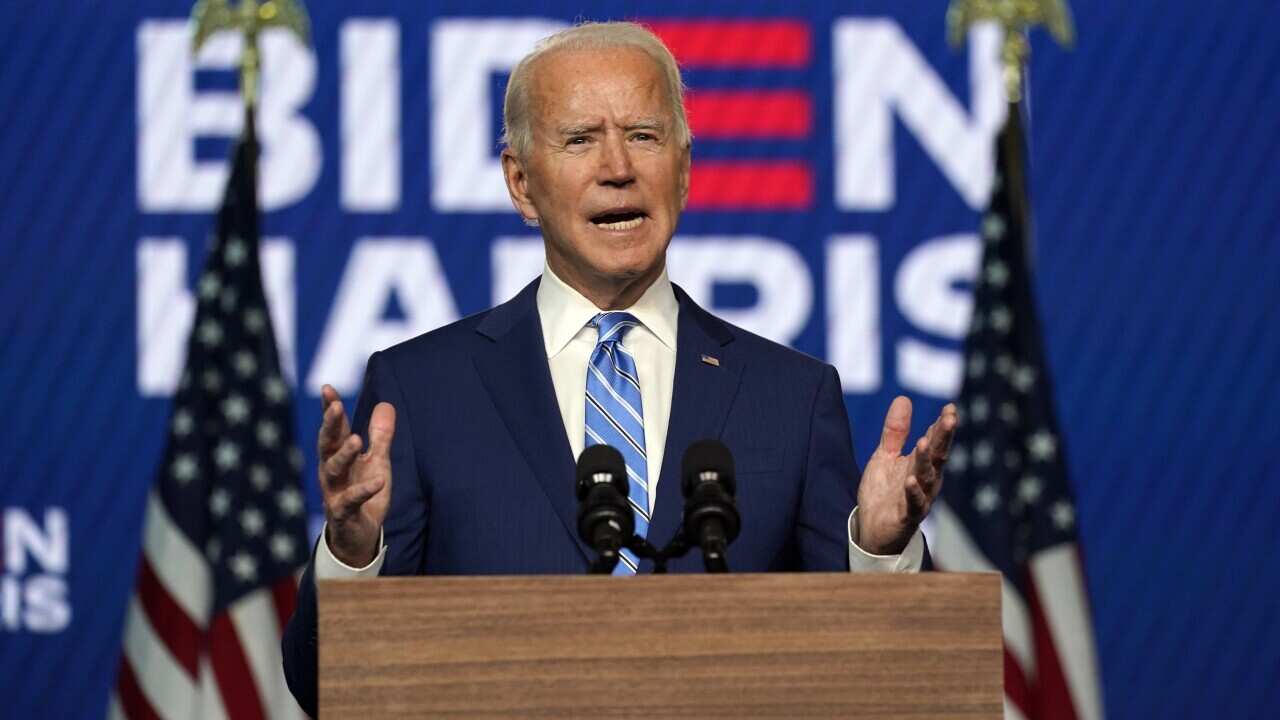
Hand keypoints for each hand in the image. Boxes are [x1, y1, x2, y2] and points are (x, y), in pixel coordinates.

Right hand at [317, 384, 395, 566]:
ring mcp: (334, 492)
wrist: (359, 536)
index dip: (330, 409)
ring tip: (356, 439)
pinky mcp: (342, 513)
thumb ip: (381, 436)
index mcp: (339, 456)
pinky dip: (364, 490)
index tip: (328, 388)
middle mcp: (331, 471)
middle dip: (330, 425)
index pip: (334, 429)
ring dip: (343, 454)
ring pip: (333, 470)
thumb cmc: (365, 493)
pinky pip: (351, 500)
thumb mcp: (377, 462)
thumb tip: (386, 404)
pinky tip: (379, 481)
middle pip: (327, 444)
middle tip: (335, 406)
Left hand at [856, 396, 957, 554]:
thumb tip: (904, 398)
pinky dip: (914, 493)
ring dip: (926, 460)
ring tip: (925, 441)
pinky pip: (913, 504)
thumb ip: (895, 431)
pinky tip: (911, 481)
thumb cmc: (885, 492)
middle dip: (943, 437)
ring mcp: (919, 498)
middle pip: (937, 455)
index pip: (936, 441)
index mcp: (922, 464)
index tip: (950, 408)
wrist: (874, 529)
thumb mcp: (886, 456)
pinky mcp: (907, 516)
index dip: (942, 425)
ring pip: (926, 477)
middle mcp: (926, 480)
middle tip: (950, 418)